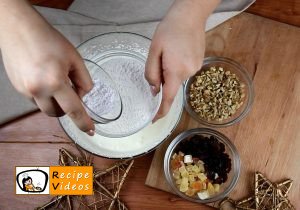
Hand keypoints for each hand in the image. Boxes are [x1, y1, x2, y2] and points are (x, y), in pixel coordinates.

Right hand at [0, 1, 94, 134]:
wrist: (19, 29)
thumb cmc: (49, 40)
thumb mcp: (74, 58)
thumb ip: (84, 80)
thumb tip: (84, 95)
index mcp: (54, 82)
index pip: (73, 110)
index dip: (83, 122)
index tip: (90, 131)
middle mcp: (37, 90)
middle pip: (57, 114)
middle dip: (66, 109)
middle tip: (71, 93)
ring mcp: (25, 91)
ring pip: (45, 107)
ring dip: (54, 102)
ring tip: (55, 81)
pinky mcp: (17, 88)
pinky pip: (35, 99)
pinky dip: (43, 94)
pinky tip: (43, 77)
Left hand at [145, 0, 219, 120]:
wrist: (190, 16)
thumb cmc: (169, 30)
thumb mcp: (154, 50)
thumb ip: (151, 73)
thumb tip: (154, 91)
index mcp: (175, 70)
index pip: (168, 98)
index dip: (161, 111)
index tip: (154, 120)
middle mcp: (189, 73)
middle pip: (171, 85)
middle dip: (162, 78)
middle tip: (159, 58)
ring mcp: (196, 69)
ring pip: (177, 78)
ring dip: (170, 70)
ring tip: (170, 51)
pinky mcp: (199, 64)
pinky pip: (184, 71)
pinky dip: (177, 66)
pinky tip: (177, 52)